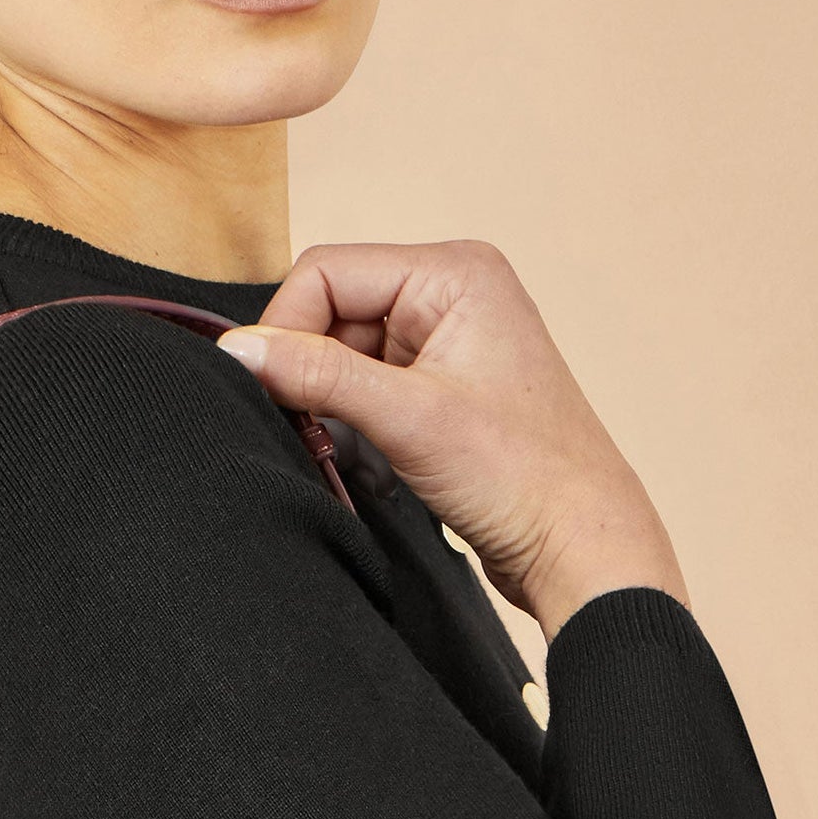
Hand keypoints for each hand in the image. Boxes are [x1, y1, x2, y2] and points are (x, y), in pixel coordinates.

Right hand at [215, 240, 690, 640]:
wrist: (579, 547)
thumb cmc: (524, 477)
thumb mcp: (407, 418)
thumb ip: (316, 375)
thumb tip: (237, 350)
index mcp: (454, 273)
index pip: (328, 272)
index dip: (287, 327)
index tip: (268, 388)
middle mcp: (450, 293)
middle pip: (331, 309)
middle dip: (310, 368)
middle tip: (310, 427)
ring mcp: (446, 341)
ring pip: (342, 352)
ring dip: (329, 399)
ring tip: (351, 447)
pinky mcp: (440, 387)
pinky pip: (364, 384)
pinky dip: (348, 418)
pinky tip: (366, 454)